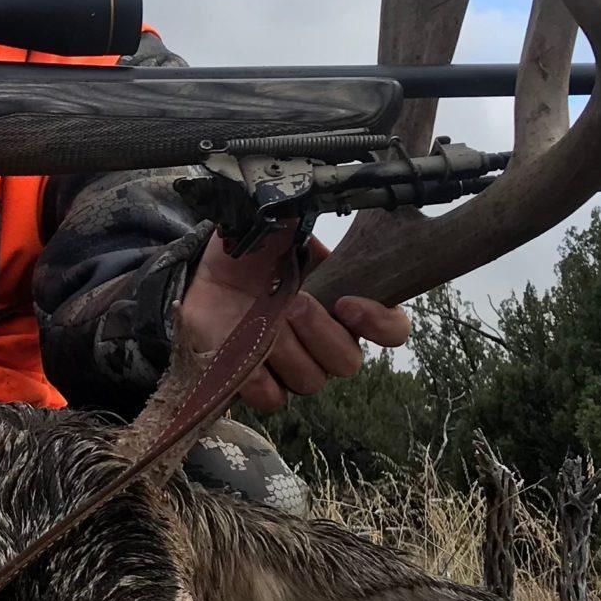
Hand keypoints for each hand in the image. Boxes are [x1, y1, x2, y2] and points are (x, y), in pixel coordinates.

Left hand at [177, 231, 411, 412]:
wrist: (208, 269)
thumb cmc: (256, 250)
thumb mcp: (284, 224)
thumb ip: (309, 219)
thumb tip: (321, 202)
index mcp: (348, 303)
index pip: (392, 329)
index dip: (380, 324)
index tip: (348, 303)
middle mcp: (327, 340)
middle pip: (347, 362)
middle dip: (322, 333)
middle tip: (295, 303)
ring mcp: (293, 365)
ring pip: (311, 380)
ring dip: (289, 351)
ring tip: (265, 318)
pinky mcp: (257, 381)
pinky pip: (272, 398)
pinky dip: (260, 378)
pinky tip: (246, 349)